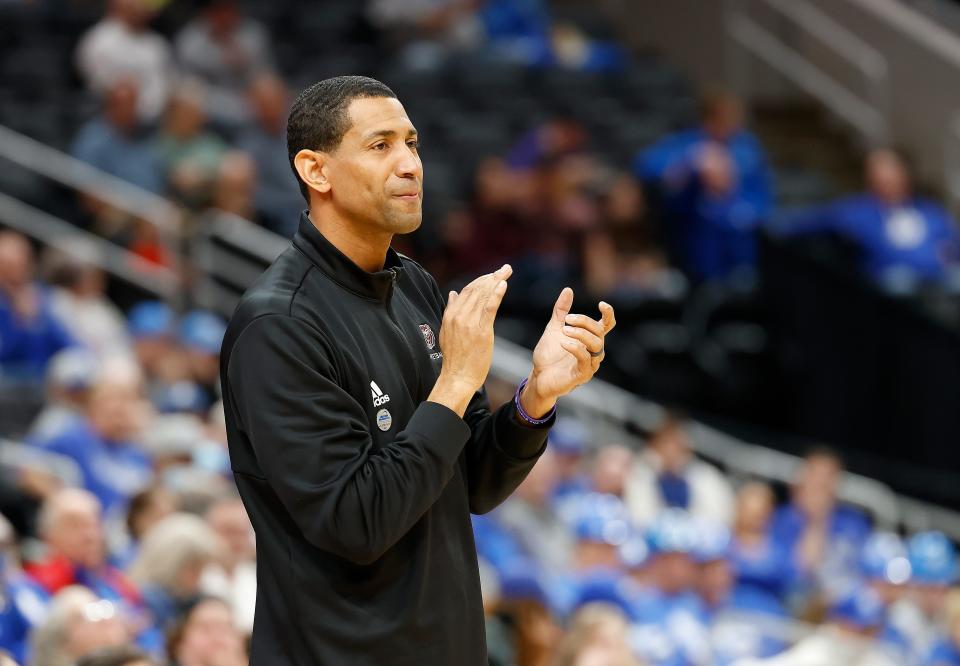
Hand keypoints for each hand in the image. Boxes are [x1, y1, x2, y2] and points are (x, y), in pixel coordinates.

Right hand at [429, 265, 511, 415]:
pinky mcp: (481, 331)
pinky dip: (496, 294)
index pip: (466, 291)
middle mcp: (458, 315)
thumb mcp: (447, 331)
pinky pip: (489, 308)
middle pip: (476, 290)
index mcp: (450, 315)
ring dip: (495, 281)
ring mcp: (469, 323)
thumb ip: (451, 311)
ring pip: (483, 296)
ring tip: (506, 272)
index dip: (481, 280)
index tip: (492, 274)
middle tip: (504, 269)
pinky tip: (503, 284)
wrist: (457, 377)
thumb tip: (452, 294)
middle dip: (491, 277)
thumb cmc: (455, 358)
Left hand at [521, 288, 615, 416]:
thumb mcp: (553, 328)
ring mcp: (590, 364)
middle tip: (567, 320)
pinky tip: (563, 342)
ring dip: (582, 334)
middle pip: (600, 332)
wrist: (538, 376)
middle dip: (585, 322)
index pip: (606, 325)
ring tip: (565, 330)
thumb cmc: (549, 354)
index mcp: (589, 339)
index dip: (608, 314)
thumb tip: (568, 290)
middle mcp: (593, 351)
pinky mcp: (582, 375)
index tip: (601, 304)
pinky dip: (576, 348)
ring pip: (597, 345)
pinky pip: (586, 360)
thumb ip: (561, 311)